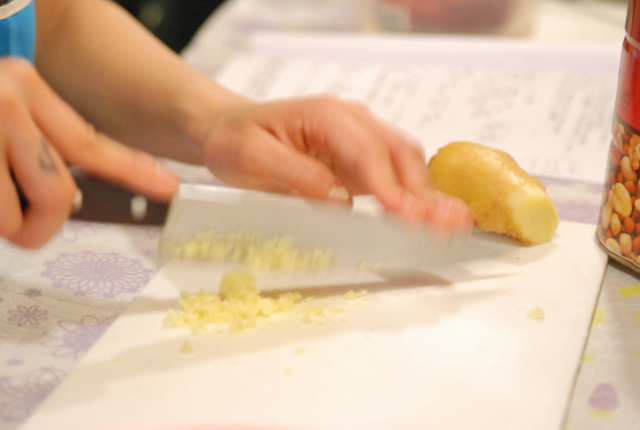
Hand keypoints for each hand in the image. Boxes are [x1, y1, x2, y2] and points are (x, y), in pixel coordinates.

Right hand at [0, 58, 178, 247]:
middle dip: (42, 227)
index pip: (93, 143)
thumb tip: (73, 192)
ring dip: (8, 225)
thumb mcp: (1, 115)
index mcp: (27, 89)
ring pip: (19, 215)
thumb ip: (39, 143)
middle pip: (60, 194)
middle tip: (25, 229)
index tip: (170, 188)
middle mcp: (9, 102)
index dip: (135, 172)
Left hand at [199, 94, 472, 233]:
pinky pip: (393, 174)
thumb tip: (339, 199)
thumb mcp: (253, 157)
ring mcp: (358, 138)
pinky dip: (414, 195)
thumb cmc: (236, 139)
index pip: (368, 152)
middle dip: (421, 192)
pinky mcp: (358, 157)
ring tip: (451, 224)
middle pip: (398, 154)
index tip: (408, 215)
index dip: (390, 187)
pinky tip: (434, 214)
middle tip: (442, 227)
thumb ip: (298, 174)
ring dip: (426, 195)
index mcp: (325, 116)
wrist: (230, 129)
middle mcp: (350, 122)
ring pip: (404, 163)